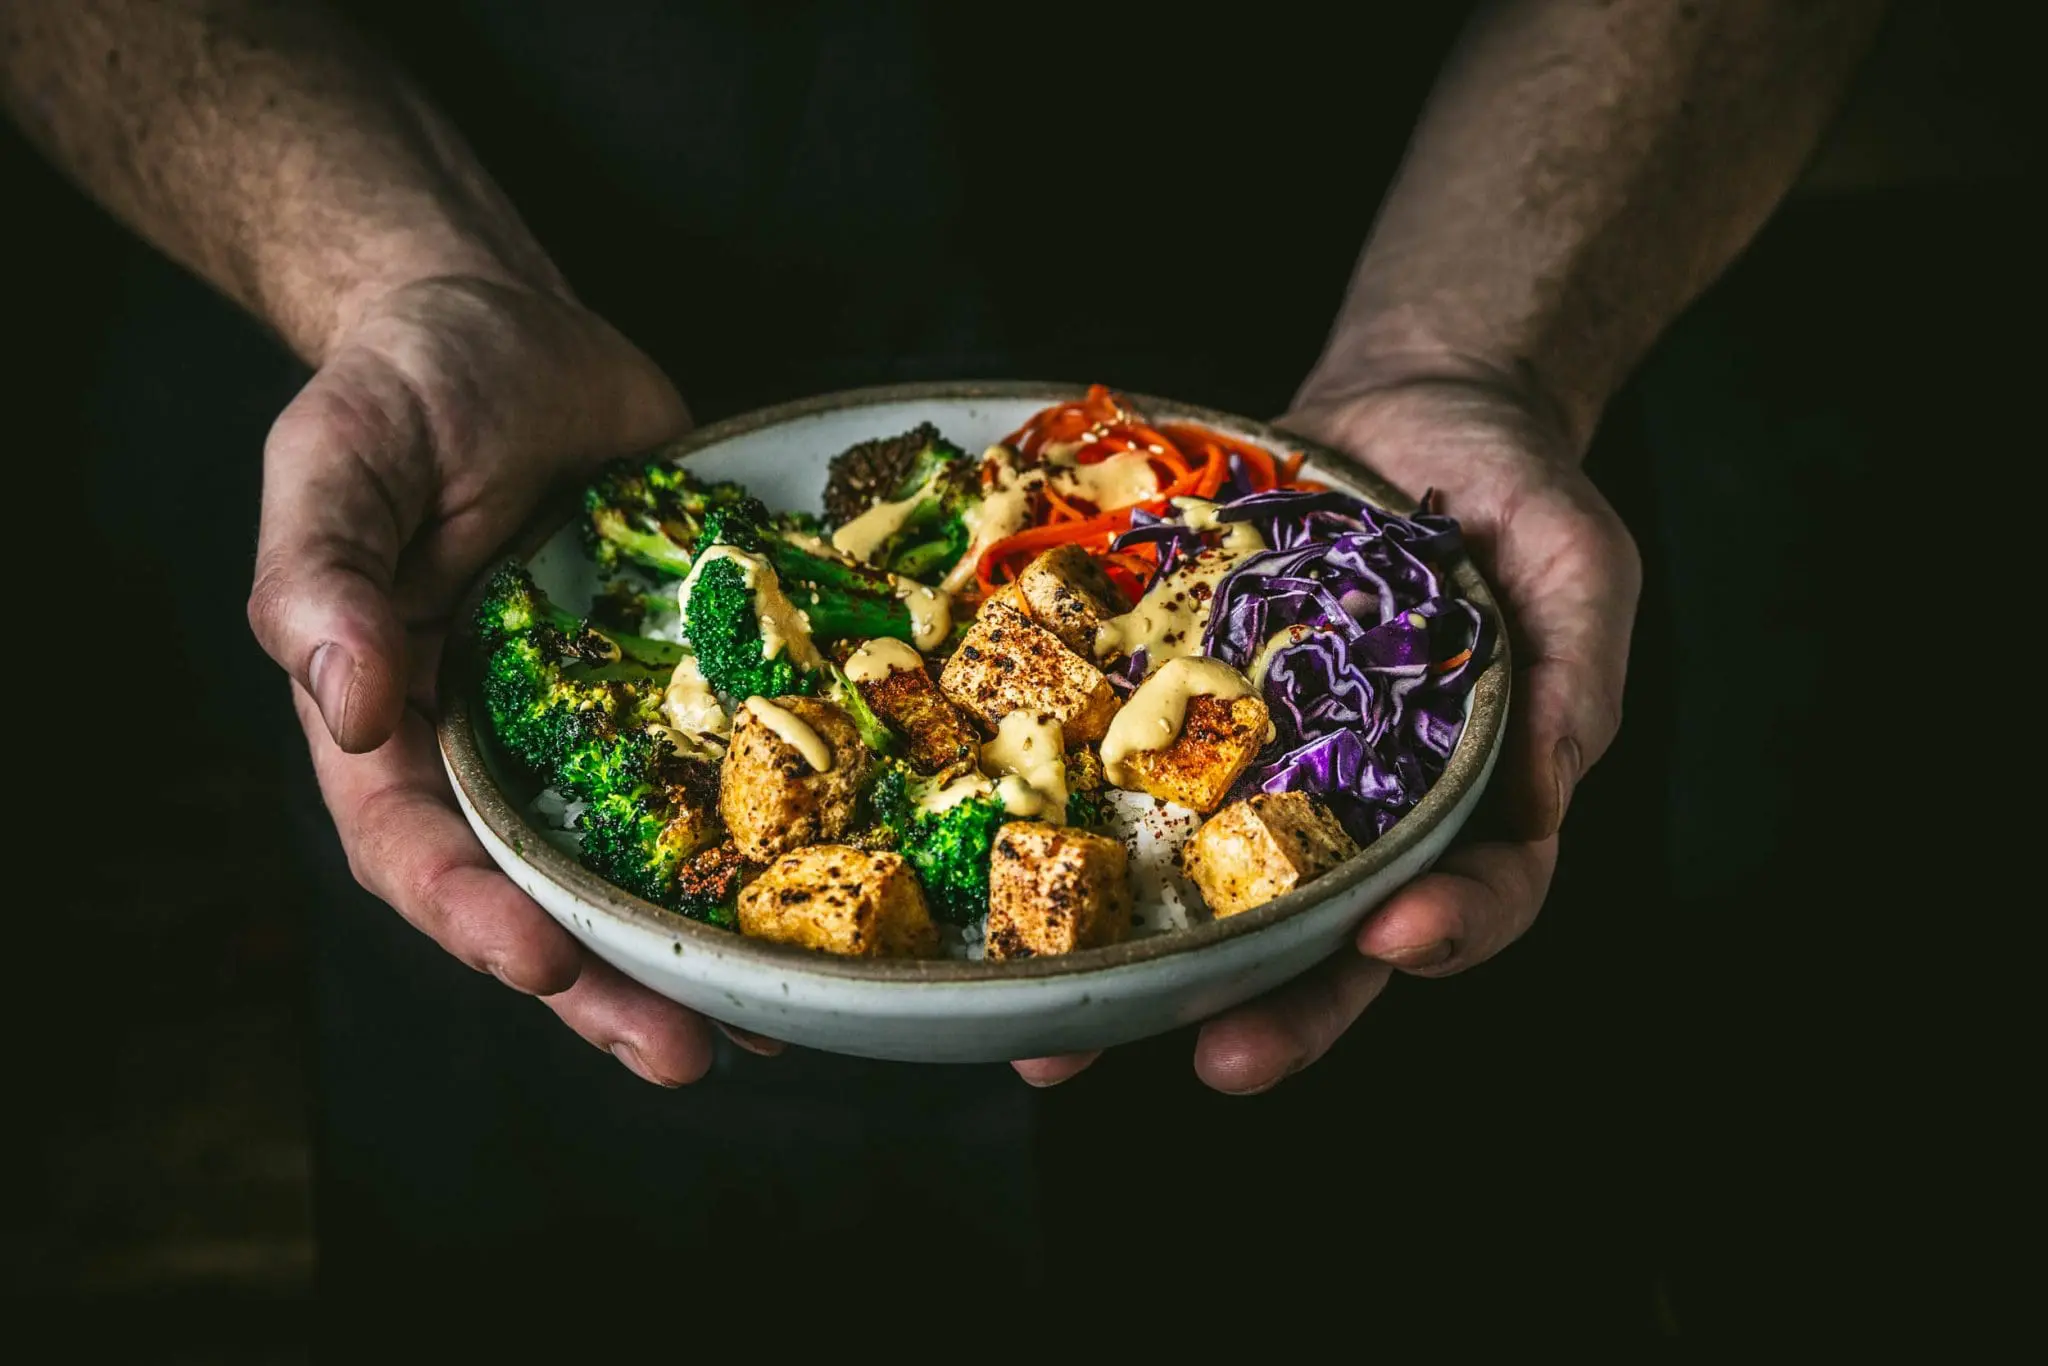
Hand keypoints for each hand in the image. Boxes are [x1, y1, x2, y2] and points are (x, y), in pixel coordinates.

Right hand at [247, 274, 729, 1084]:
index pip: (416, 849)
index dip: (473, 914)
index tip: (541, 959)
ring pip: (640, 864)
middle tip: (679, 1054)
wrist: (509, 329)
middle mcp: (494, 751)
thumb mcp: (336, 458)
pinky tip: (836, 897)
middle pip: (539, 894)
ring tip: (770, 1024)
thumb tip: (344, 705)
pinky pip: (725, 778)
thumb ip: (322, 574)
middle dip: (604, 986)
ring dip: (695, 951)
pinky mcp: (682, 687)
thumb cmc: (401, 389)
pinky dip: (771, 843)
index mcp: (390, 723)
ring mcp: (594, 728)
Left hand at [1014, 378, 1639, 1091]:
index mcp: (1468, 798)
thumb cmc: (1516, 490)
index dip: (1444, 929)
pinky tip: (1008, 864)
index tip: (1398, 935)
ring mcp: (1262, 768)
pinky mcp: (1183, 715)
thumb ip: (1572, 680)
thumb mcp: (1576, 567)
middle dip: (1274, 1007)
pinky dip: (1069, 828)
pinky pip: (1126, 778)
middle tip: (1223, 1058)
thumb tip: (1544, 801)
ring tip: (1069, 1029)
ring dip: (1141, 968)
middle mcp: (1356, 807)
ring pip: (1204, 891)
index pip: (1477, 893)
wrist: (1407, 409)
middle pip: (1324, 937)